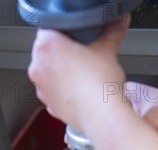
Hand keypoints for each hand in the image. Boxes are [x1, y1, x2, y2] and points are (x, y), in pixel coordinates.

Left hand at [28, 18, 129, 133]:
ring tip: (83, 75)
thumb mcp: (108, 50)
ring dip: (63, 73)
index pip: (49, 29)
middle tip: (83, 56)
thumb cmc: (99, 87)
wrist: (102, 117)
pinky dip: (64, 91)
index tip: (76, 37)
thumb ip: (112, 32)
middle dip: (63, 53)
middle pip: (48, 52)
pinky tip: (80, 91)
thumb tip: (118, 23)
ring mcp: (42, 89)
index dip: (65, 32)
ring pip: (50, 74)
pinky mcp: (49, 106)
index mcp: (46, 47)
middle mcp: (39, 68)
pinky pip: (55, 93)